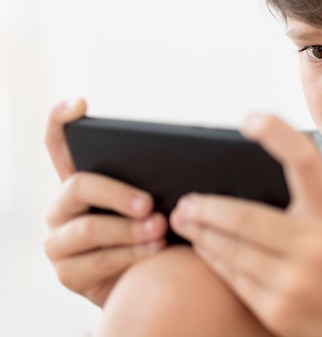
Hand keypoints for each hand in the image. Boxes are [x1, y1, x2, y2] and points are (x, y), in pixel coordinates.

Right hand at [44, 99, 167, 306]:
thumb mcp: (158, 202)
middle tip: (149, 203)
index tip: (80, 104)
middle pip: (78, 185)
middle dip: (117, 192)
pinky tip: (155, 250)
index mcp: (83, 183)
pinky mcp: (69, 274)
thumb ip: (159, 180)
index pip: (59, 145)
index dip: (61, 121)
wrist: (154, 284)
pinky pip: (97, 261)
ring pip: (88, 228)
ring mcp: (61, 241)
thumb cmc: (159, 233)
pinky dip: (130, 254)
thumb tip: (194, 156)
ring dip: (128, 229)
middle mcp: (64, 208)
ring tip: (160, 229)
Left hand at [170, 114, 321, 336]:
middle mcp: (316, 246)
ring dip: (201, 233)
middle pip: (242, 215)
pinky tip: (204, 250)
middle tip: (185, 201)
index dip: (276, 134)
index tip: (250, 119)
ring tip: (184, 222)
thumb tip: (249, 192)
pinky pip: (234, 278)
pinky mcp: (279, 311)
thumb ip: (307, 211)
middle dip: (205, 208)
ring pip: (229, 249)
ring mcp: (295, 282)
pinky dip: (213, 260)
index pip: (305, 162)